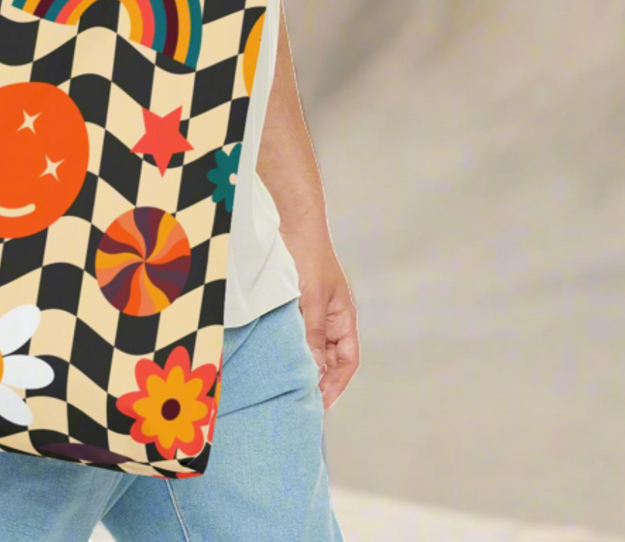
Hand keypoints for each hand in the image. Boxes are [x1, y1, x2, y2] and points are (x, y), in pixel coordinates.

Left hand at [288, 228, 358, 409]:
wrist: (292, 222)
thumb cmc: (309, 255)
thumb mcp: (313, 297)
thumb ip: (314, 332)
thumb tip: (314, 368)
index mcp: (344, 315)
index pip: (348, 359)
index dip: (337, 383)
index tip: (321, 403)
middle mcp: (330, 315)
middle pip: (329, 357)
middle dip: (318, 378)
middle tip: (299, 400)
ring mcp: (312, 309)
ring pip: (311, 345)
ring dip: (302, 363)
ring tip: (287, 384)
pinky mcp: (295, 303)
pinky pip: (296, 332)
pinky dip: (289, 346)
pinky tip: (277, 356)